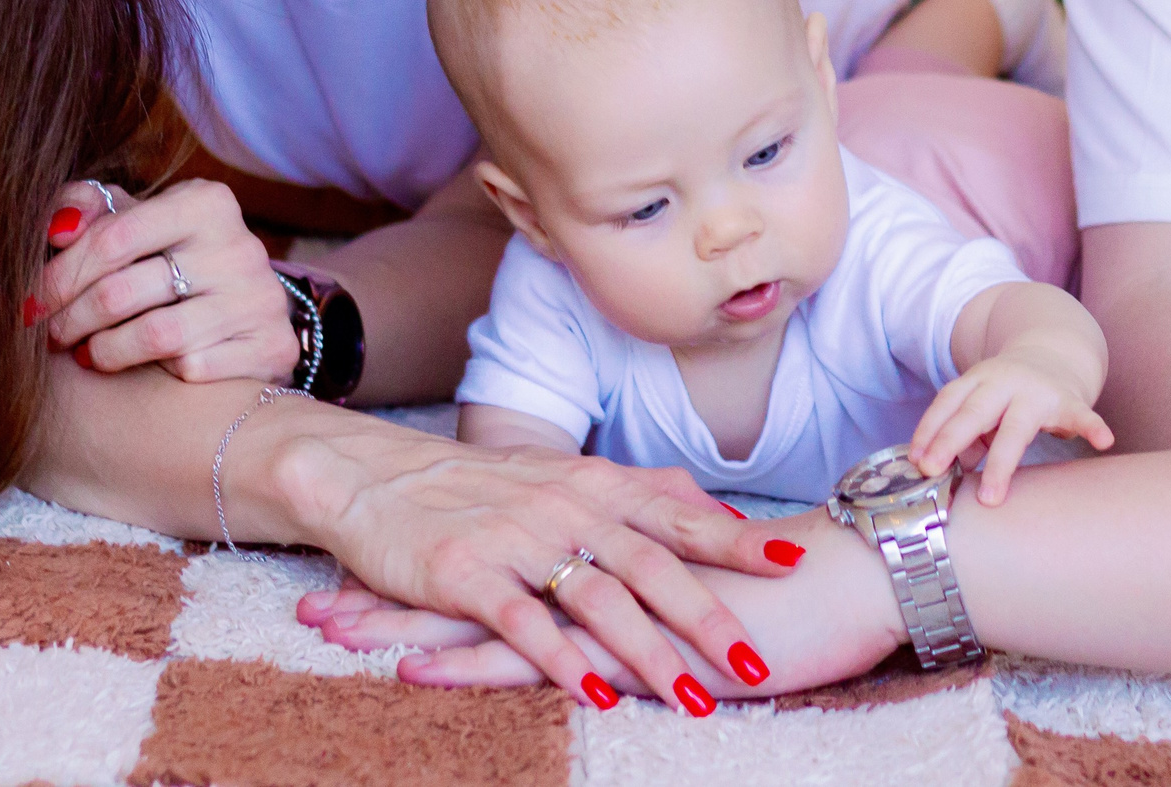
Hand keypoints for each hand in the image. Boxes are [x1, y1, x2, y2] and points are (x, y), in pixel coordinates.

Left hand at [35, 178, 299, 384]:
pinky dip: (159, 372)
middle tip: (50, 335)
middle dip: (70, 320)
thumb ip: (92, 211)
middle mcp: (239, 247)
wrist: (251, 306)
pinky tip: (146, 368)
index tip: (31, 302)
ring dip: (105, 351)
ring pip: (155, 336)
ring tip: (89, 353)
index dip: (59, 275)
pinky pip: (193, 368)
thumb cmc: (177, 258)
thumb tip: (57, 227)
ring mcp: (259, 299)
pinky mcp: (270, 346)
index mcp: (206, 203)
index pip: (112, 238)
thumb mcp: (141, 222)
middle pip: (123, 292)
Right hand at [287, 425, 820, 714]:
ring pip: (597, 598)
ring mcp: (517, 539)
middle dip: (708, 616)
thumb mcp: (566, 477)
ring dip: (648, 652)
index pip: (679, 512)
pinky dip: (563, 659)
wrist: (372, 473)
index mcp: (594, 483)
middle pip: (651, 563)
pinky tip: (596, 693)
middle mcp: (564, 506)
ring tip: (693, 697)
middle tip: (758, 662)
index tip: (797, 558)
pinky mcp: (467, 573)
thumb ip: (637, 493)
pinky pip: (525, 621)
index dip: (737, 539)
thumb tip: (713, 509)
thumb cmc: (479, 486)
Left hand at [909, 347, 1113, 503]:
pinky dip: (1093, 427)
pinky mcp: (1070, 400)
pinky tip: (1103, 441)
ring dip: (1002, 462)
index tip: (916, 461)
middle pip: (975, 412)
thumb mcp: (982, 405)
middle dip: (952, 440)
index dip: (929, 430)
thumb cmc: (1008, 393)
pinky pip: (1082, 415)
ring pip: (1017, 427)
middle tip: (933, 471)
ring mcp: (1037, 391)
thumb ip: (965, 435)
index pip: (948, 402)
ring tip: (991, 498)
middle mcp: (1004, 382)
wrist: (1055, 353)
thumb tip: (949, 467)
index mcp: (977, 380)